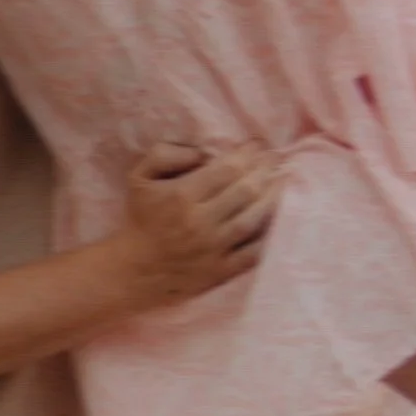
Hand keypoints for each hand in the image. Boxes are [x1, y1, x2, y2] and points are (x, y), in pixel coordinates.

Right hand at [118, 141, 281, 309]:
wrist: (134, 270)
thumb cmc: (140, 219)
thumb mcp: (139, 177)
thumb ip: (165, 154)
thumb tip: (201, 152)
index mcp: (181, 196)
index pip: (226, 169)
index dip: (246, 154)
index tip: (256, 145)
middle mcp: (199, 221)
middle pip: (245, 190)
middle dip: (265, 169)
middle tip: (275, 158)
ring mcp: (213, 249)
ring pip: (253, 219)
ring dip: (272, 197)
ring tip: (282, 181)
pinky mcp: (220, 271)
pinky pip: (253, 253)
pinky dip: (268, 235)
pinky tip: (277, 218)